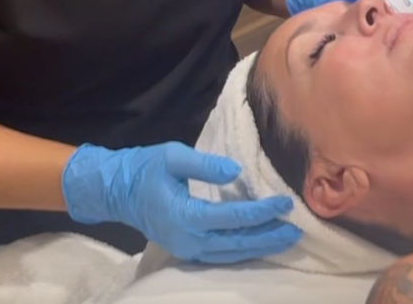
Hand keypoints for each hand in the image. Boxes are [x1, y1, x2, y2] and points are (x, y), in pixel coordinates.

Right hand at [61, 142, 302, 264]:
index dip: (262, 212)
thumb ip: (205, 165)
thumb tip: (237, 172)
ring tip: (286, 238)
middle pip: (237, 244)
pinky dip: (244, 251)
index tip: (285, 203)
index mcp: (186, 216)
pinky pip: (222, 255)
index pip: (233, 219)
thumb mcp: (172, 156)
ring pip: (231, 254)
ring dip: (260, 247)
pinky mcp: (187, 250)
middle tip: (297, 230)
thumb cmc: (145, 168)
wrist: (116, 190)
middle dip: (269, 237)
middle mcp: (189, 240)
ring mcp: (187, 250)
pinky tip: (260, 244)